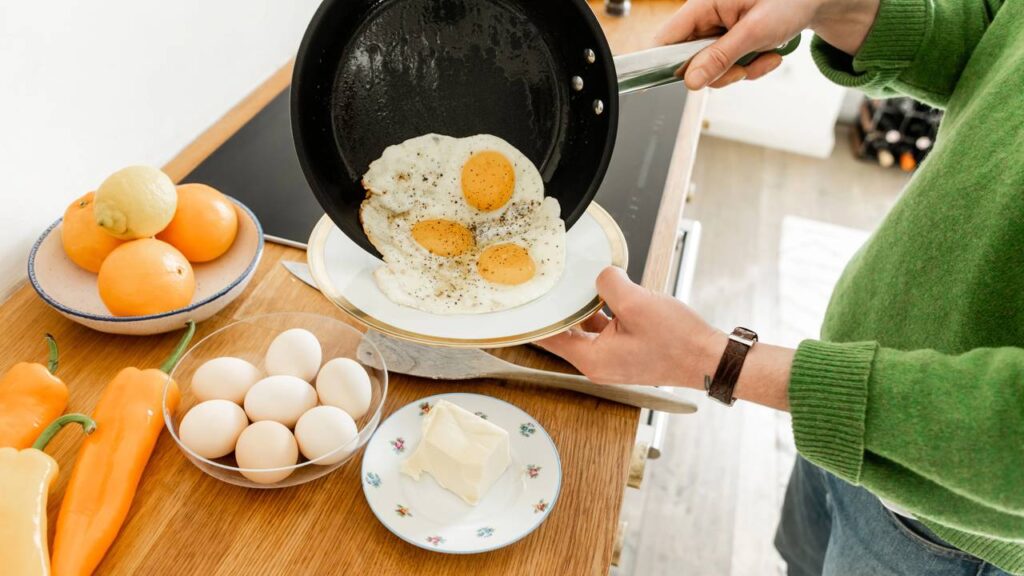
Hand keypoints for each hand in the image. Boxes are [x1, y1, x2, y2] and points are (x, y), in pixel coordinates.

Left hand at [538, 267, 725, 388]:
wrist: (709, 359)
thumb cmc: (679, 343)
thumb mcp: (638, 303)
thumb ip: (609, 284)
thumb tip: (601, 275)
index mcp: (592, 359)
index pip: (548, 337)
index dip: (533, 319)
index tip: (520, 304)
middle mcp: (598, 364)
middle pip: (565, 333)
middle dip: (561, 308)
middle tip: (551, 285)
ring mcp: (613, 360)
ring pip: (586, 329)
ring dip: (586, 308)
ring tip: (586, 287)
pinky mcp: (626, 353)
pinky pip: (605, 331)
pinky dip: (604, 313)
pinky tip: (611, 296)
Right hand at [656, 0, 880, 89]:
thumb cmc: (790, 0)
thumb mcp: (755, 31)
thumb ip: (719, 57)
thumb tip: (691, 81)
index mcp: (703, 5)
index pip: (665, 40)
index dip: (667, 64)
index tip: (688, 81)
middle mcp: (705, 18)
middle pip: (688, 60)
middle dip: (718, 71)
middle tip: (742, 69)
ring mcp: (717, 30)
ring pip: (710, 68)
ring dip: (739, 70)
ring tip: (763, 55)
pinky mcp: (729, 41)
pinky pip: (728, 66)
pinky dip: (749, 66)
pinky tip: (767, 53)